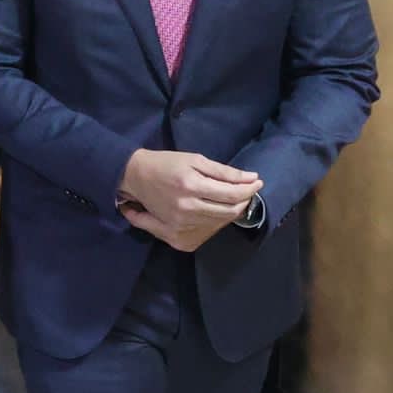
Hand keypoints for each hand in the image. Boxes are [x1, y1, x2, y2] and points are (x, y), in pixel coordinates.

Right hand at [117, 149, 262, 252]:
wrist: (135, 177)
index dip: (249, 189)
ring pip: (220, 222)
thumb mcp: (194, 159)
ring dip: (233, 210)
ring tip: (233, 198)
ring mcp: (181, 223)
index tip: (257, 182)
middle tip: (247, 190)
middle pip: (229, 211)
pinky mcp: (176, 233)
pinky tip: (217, 208)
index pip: (232, 194)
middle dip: (244, 200)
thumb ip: (223, 171)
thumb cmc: (166, 163)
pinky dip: (218, 220)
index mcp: (191, 186)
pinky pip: (207, 229)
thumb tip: (251, 178)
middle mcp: (187, 208)